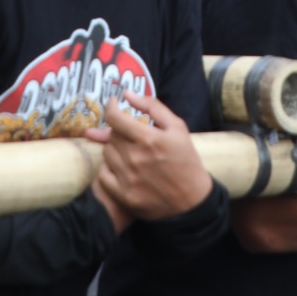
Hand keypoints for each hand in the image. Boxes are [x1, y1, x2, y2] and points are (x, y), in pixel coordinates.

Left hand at [84, 92, 212, 227]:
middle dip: (120, 131)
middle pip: (111, 135)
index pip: (115, 118)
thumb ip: (152, 107)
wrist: (193, 201)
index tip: (113, 104)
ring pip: (107, 154)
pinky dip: (110, 169)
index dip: (110, 107)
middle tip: (133, 136)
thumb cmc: (186, 161)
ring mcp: (128, 178)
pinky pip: (103, 175)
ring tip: (132, 154)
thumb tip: (127, 94)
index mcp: (148, 139)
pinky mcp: (124, 195)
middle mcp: (135, 158)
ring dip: (116, 150)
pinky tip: (123, 169)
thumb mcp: (178, 128)